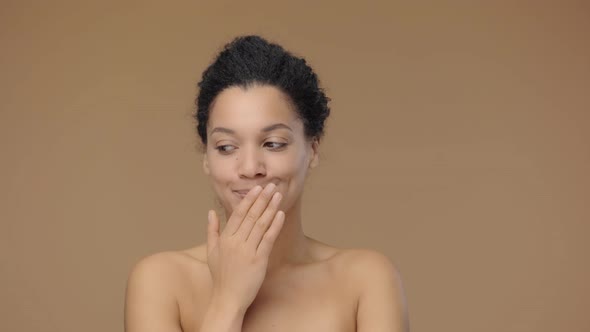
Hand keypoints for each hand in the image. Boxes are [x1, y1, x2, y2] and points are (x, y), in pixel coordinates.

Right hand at [206, 183, 284, 312]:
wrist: (227, 299)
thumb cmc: (220, 276)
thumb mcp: (211, 252)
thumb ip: (212, 230)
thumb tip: (211, 212)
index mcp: (225, 239)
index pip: (238, 214)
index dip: (249, 199)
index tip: (258, 188)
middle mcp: (236, 242)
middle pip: (251, 215)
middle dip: (263, 199)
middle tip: (272, 185)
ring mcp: (247, 251)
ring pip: (261, 224)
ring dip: (270, 207)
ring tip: (278, 195)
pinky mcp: (259, 260)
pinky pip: (268, 239)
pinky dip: (274, 225)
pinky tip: (280, 214)